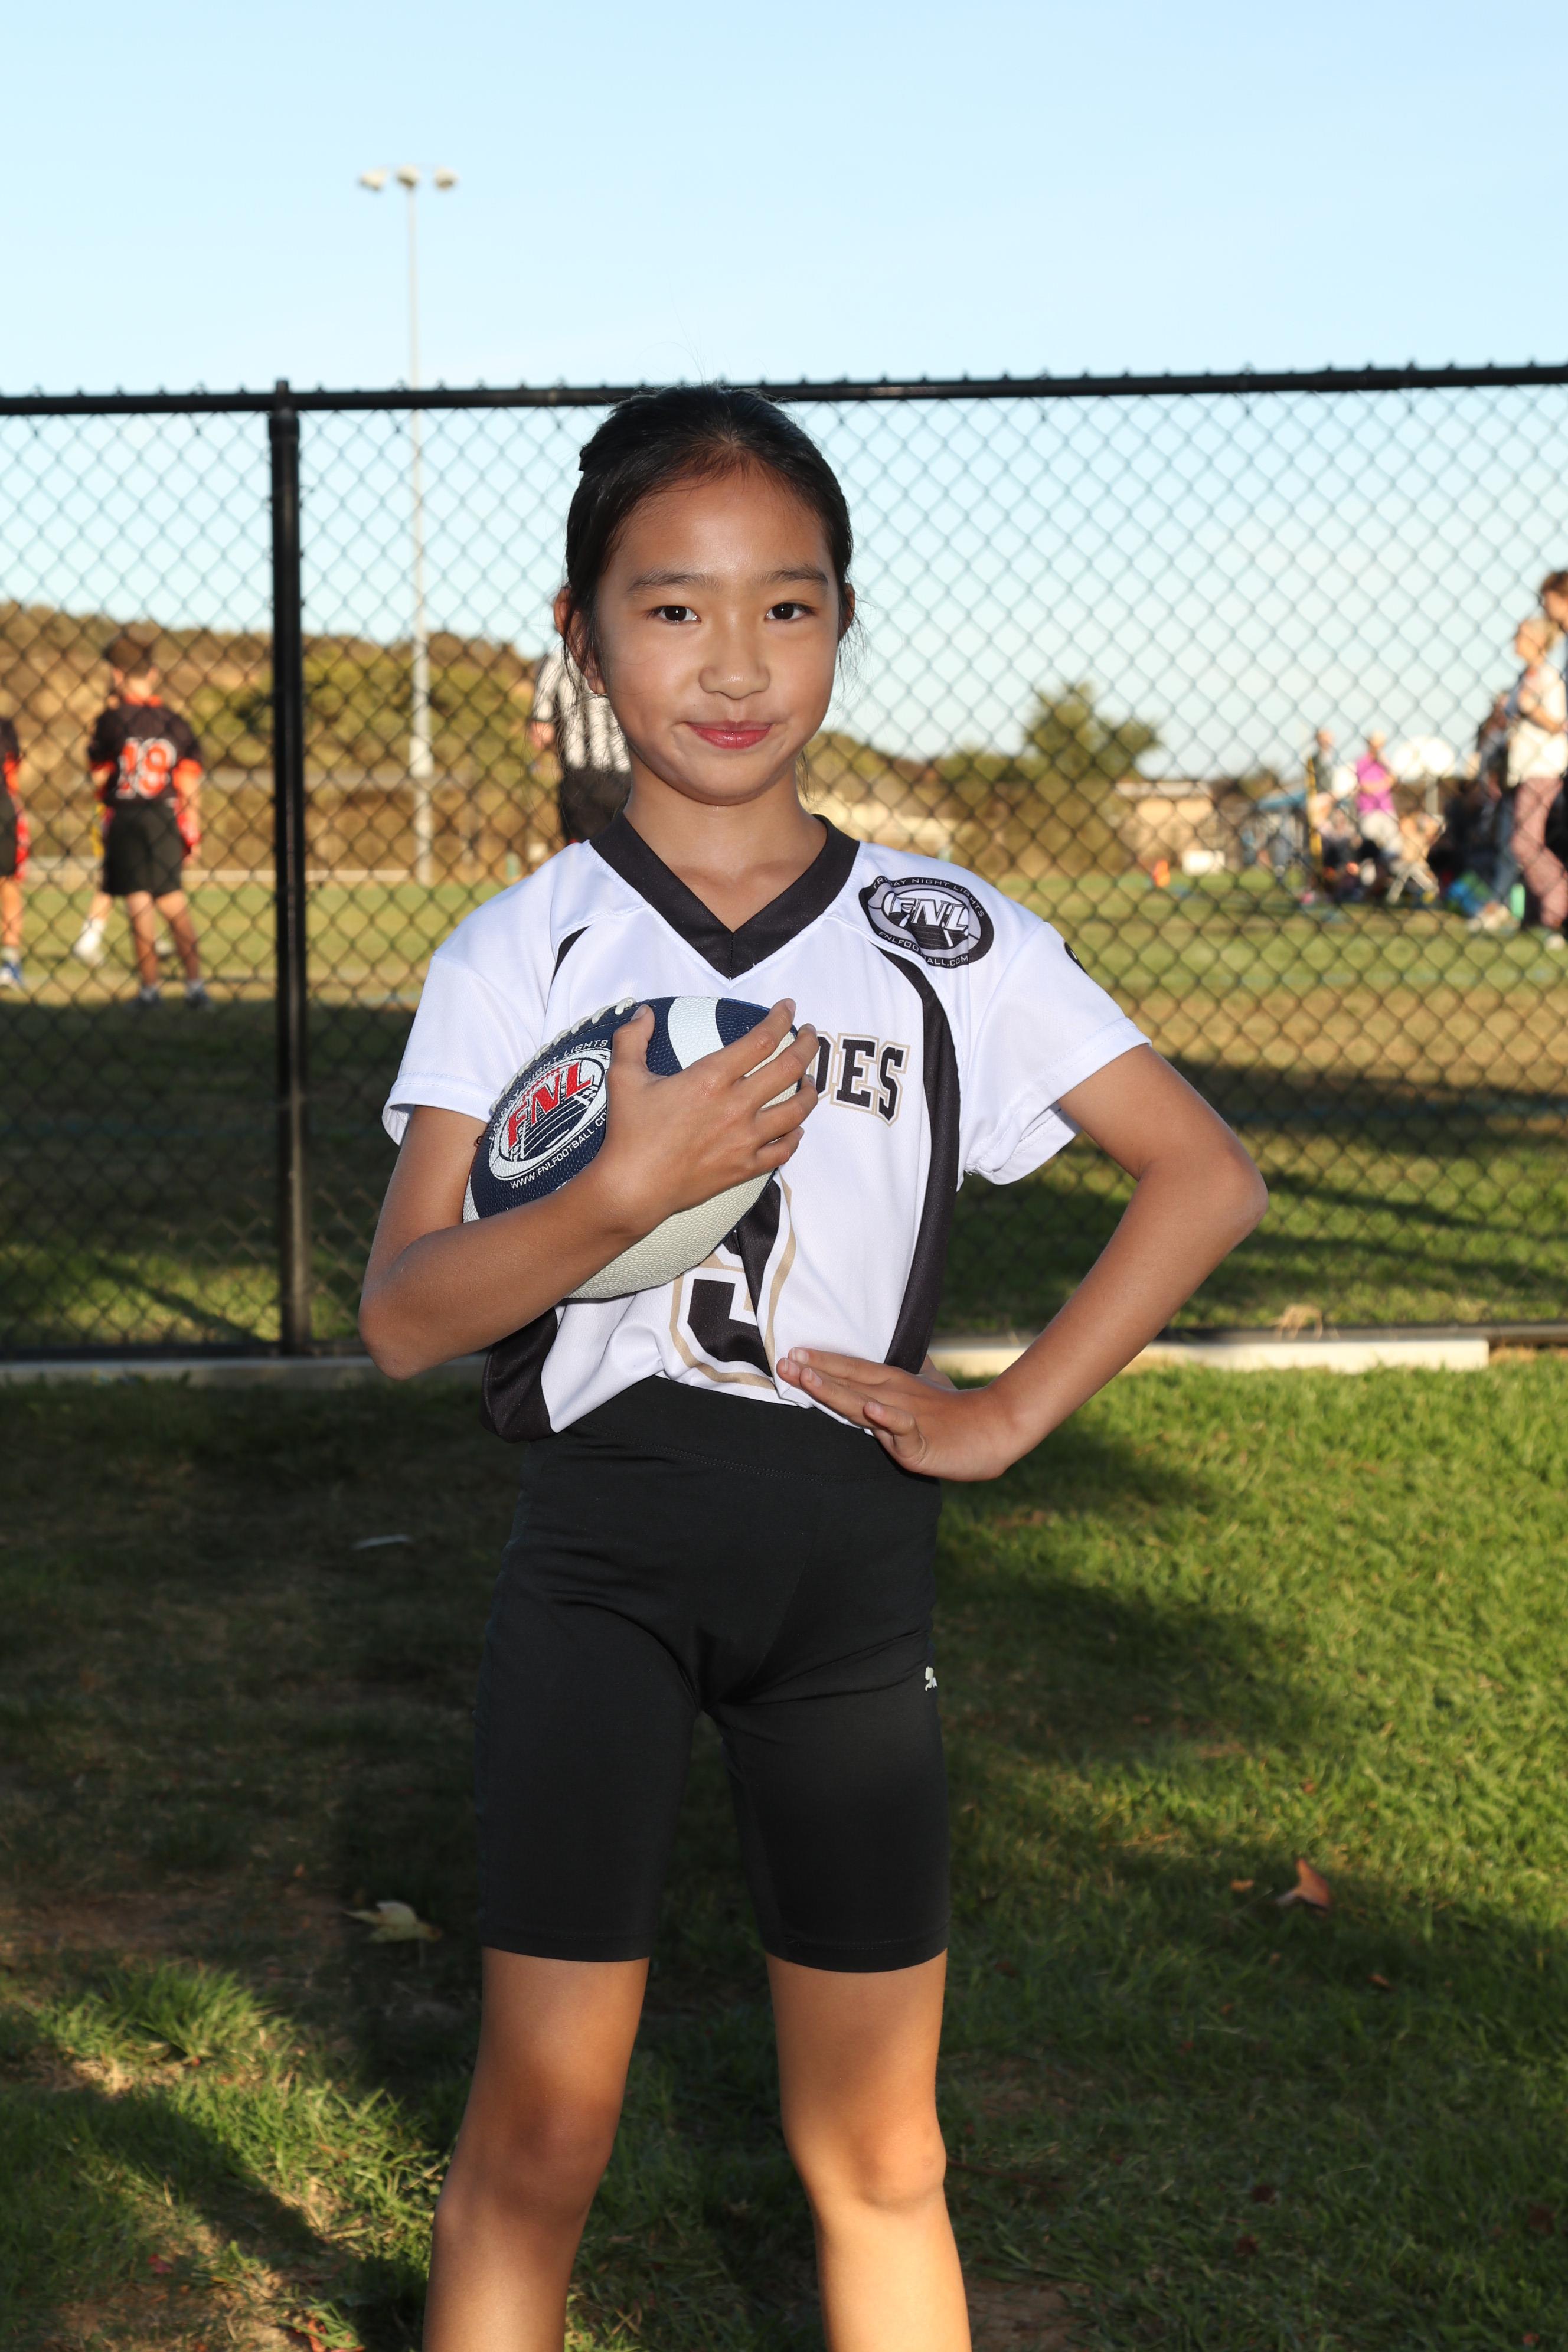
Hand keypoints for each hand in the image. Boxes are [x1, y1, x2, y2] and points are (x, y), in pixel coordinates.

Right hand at [590, 1000, 820, 1238]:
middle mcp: (736, 1106)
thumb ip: (632, 1038)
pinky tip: (797, 1128)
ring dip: (809, 1091)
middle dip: (808, 1046)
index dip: (781, 1019)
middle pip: (789, 1068)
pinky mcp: (746, 1167)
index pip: (761, 1040)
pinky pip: (784, 1150)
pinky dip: (796, 1136)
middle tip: (812, 1035)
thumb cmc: (630, 1133)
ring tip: (810, 1080)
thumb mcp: (623, 1077)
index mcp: (711, 1078)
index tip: (788, 1008)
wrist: (633, 1187)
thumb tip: (643, 1012)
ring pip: (796, 1110)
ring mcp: (745, 1139)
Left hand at [776, 1349, 1025, 1480]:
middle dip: (815, 1372)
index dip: (822, 1361)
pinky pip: (903, 1428)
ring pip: (866, 1401)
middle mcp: (894, 1397)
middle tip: (784, 1361)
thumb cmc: (954, 1413)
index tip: (792, 1352)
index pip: (852, 1368)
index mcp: (892, 1385)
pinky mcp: (921, 1442)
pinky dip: (888, 1419)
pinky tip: (871, 1410)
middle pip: (849, 1382)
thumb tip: (875, 1376)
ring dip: (836, 1389)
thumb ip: (896, 1381)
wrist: (994, 1430)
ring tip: (809, 1378)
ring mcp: (907, 1417)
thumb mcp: (922, 1390)